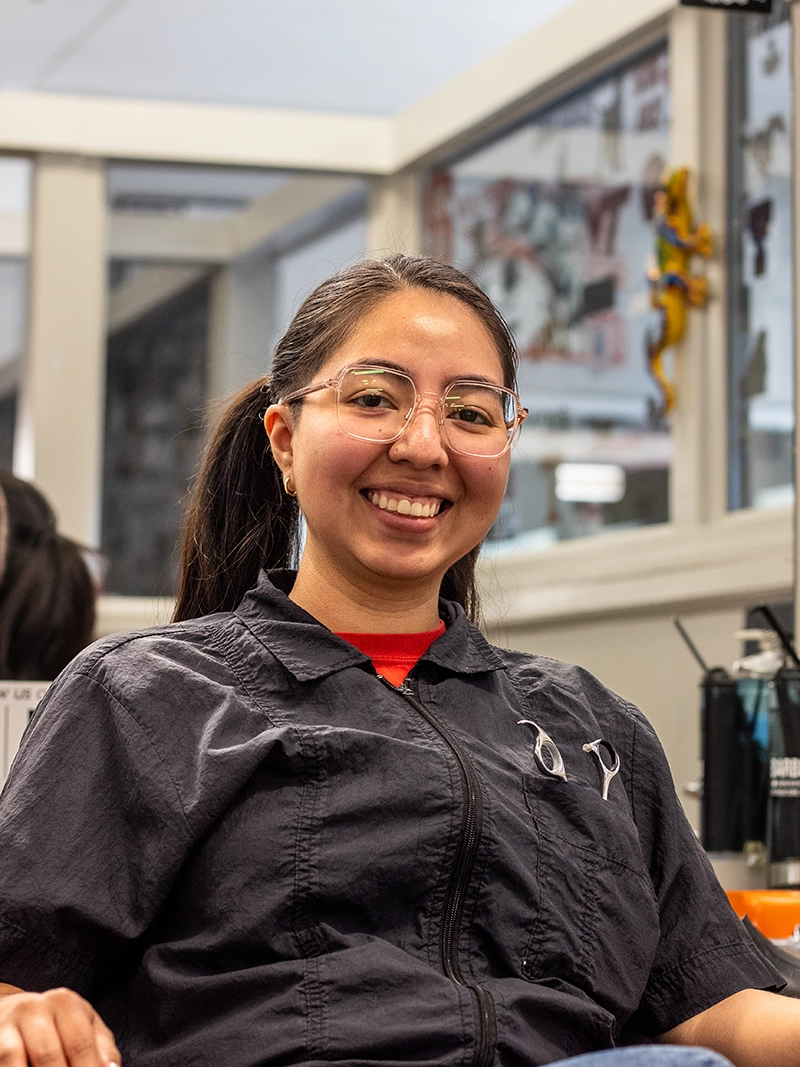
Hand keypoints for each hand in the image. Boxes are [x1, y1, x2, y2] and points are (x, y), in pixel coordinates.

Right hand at [0, 986, 118, 1066]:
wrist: (12, 1013)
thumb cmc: (56, 1025)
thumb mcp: (84, 1026)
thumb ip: (102, 1049)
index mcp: (64, 1003)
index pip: (79, 1044)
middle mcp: (34, 1009)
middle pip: (48, 1057)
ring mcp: (7, 1025)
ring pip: (15, 1061)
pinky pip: (3, 1065)